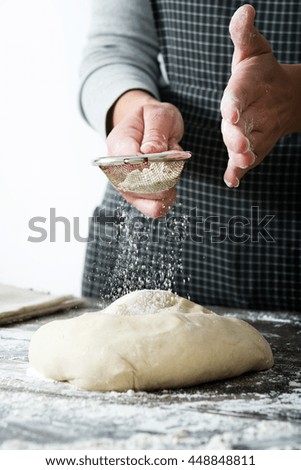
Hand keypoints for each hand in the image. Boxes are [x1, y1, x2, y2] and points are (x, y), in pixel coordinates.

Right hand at [106, 91, 183, 217]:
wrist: (146, 126)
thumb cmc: (152, 119)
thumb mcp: (157, 114)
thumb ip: (156, 131)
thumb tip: (152, 151)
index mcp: (118, 145)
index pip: (132, 164)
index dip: (153, 164)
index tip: (167, 155)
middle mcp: (116, 170)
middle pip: (142, 187)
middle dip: (166, 176)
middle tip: (173, 157)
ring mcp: (126, 187)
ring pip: (150, 201)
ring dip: (169, 187)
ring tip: (172, 168)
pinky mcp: (136, 197)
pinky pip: (154, 208)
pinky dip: (168, 198)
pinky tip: (170, 182)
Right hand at [221, 4, 300, 187]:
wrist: (275, 96)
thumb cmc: (261, 72)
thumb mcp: (256, 50)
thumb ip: (246, 35)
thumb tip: (245, 11)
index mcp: (237, 91)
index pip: (233, 98)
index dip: (232, 105)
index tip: (233, 112)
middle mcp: (235, 116)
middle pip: (232, 128)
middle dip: (236, 136)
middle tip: (242, 145)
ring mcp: (239, 134)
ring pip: (237, 147)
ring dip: (239, 156)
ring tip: (245, 161)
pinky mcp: (245, 149)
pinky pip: (238, 163)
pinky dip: (235, 172)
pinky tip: (233, 181)